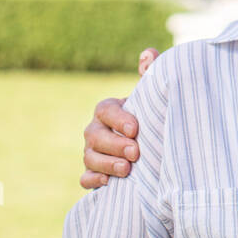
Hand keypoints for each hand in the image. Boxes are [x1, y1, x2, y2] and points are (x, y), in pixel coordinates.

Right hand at [77, 48, 157, 188]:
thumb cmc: (150, 115)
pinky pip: (85, 178)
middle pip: (95, 136)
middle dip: (114, 145)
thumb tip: (148, 54)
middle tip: (136, 152)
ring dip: (106, 164)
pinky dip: (93, 181)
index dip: (118, 119)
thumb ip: (152, 72)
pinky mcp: (94, 173)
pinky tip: (108, 184)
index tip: (135, 129)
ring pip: (89, 158)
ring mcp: (92, 152)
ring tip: (127, 170)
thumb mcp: (152, 95)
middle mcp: (96, 130)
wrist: (151, 144)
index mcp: (108, 110)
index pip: (105, 110)